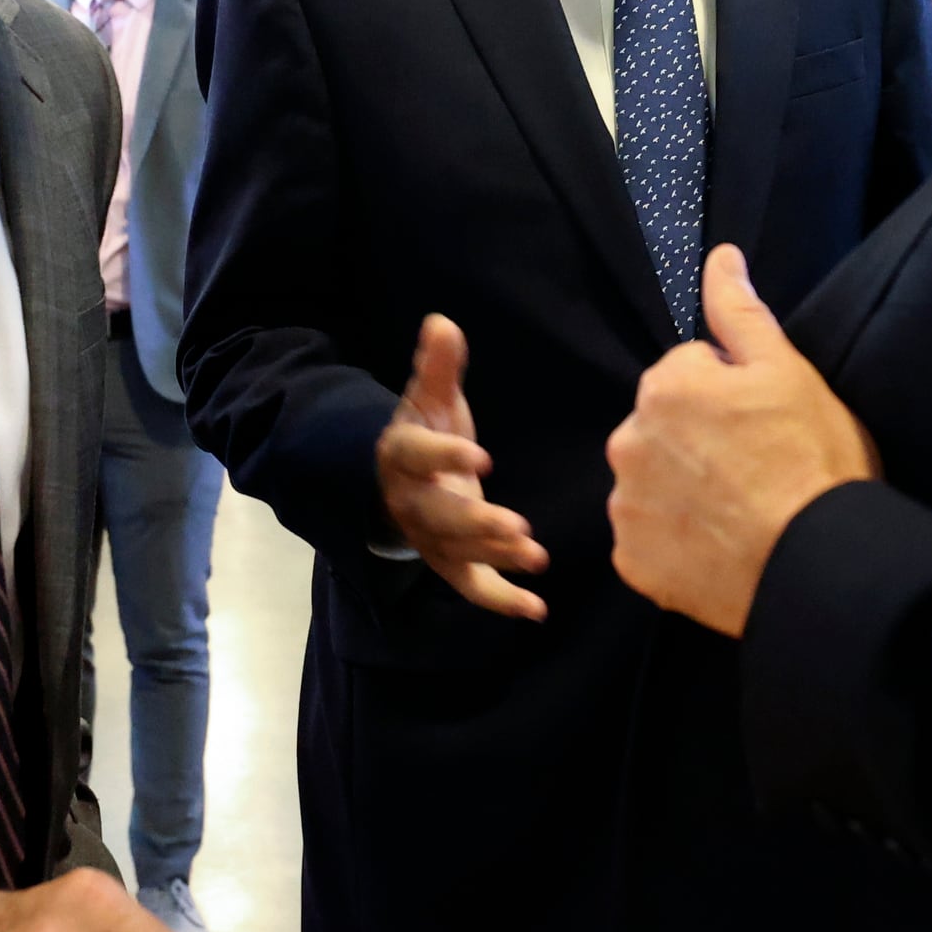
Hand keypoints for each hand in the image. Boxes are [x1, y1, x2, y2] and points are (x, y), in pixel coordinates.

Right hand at [376, 314, 548, 619]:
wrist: (393, 478)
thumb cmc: (421, 429)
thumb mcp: (426, 395)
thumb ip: (436, 365)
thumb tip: (442, 321)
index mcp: (402, 456)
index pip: (418, 457)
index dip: (446, 457)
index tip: (480, 455)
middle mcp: (411, 504)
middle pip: (440, 518)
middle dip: (478, 523)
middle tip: (518, 526)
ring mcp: (430, 539)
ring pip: (458, 555)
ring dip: (496, 560)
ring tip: (536, 558)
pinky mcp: (450, 562)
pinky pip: (473, 586)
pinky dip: (502, 601)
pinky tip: (538, 610)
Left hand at [606, 244, 878, 636]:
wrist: (817, 564)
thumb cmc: (812, 462)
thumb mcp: (787, 371)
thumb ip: (740, 312)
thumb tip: (720, 257)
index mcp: (664, 387)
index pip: (689, 374)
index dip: (731, 396)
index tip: (763, 425)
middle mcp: (628, 442)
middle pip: (662, 428)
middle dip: (697, 442)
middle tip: (754, 470)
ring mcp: (627, 507)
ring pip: (651, 484)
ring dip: (682, 492)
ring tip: (740, 512)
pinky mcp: (632, 563)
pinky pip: (649, 541)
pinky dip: (676, 544)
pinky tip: (720, 547)